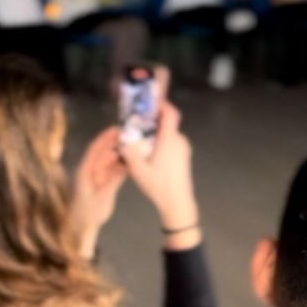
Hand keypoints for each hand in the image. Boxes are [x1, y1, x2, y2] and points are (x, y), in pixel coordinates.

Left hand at [72, 128, 127, 258]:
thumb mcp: (103, 197)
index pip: (94, 150)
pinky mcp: (102, 181)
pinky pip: (112, 169)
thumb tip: (126, 165)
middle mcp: (90, 170)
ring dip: (120, 153)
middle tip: (131, 135)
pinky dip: (121, 165)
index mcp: (85, 171)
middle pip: (102, 152)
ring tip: (135, 146)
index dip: (104, 138)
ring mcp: (96, 175)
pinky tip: (132, 162)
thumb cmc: (88, 213)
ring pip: (108, 160)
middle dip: (115, 143)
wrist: (81, 226)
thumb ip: (113, 180)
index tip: (116, 129)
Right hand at [120, 103, 198, 246]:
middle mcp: (180, 141)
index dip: (162, 104)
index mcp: (170, 140)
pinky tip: (149, 154)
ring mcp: (184, 149)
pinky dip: (161, 143)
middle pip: (168, 123)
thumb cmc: (158, 185)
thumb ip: (129, 152)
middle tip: (136, 125)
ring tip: (140, 141)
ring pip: (169, 134)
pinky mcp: (184, 157)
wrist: (178, 203)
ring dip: (156, 134)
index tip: (149, 103)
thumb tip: (122, 140)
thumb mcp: (137, 169)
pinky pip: (172, 143)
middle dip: (152, 121)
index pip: (171, 113)